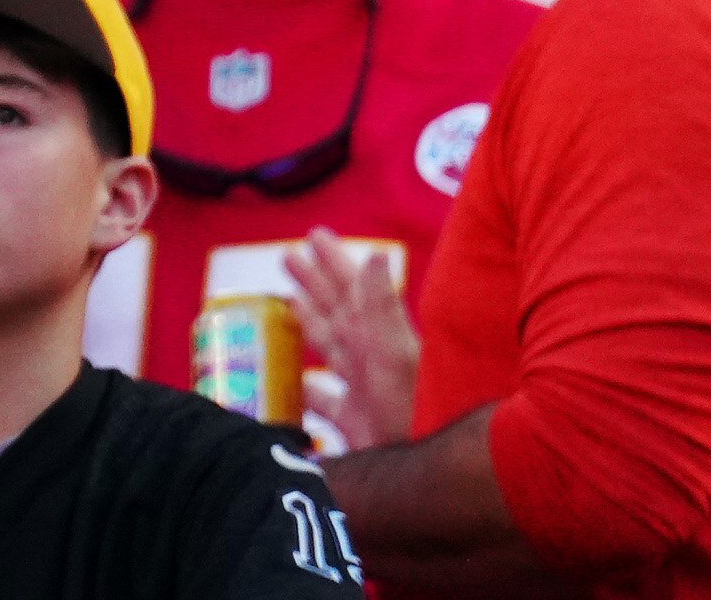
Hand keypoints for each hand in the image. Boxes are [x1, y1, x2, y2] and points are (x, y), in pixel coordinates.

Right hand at [288, 227, 417, 449]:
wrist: (425, 474)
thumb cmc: (414, 413)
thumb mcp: (396, 356)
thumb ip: (383, 309)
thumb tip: (375, 254)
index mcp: (376, 337)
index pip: (351, 290)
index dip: (332, 263)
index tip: (313, 236)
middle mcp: (368, 358)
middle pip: (336, 311)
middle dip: (314, 283)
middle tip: (287, 256)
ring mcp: (360, 390)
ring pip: (327, 346)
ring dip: (306, 321)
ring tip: (285, 299)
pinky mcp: (353, 423)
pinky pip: (320, 398)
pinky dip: (303, 386)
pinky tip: (287, 380)